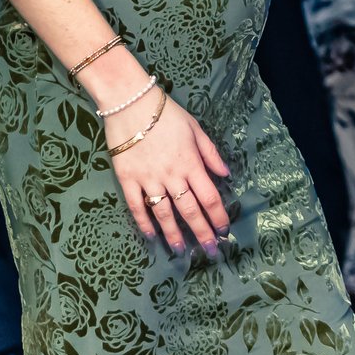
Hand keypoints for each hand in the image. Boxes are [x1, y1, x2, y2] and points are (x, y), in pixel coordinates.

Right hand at [104, 93, 232, 253]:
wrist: (129, 102)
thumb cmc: (165, 113)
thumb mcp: (195, 128)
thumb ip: (210, 153)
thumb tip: (226, 174)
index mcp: (190, 163)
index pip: (209, 197)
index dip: (218, 217)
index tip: (224, 231)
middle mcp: (171, 175)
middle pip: (189, 211)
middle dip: (202, 233)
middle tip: (209, 251)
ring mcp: (148, 179)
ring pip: (164, 214)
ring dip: (174, 234)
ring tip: (181, 251)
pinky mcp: (127, 179)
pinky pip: (136, 206)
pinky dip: (143, 223)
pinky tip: (151, 236)